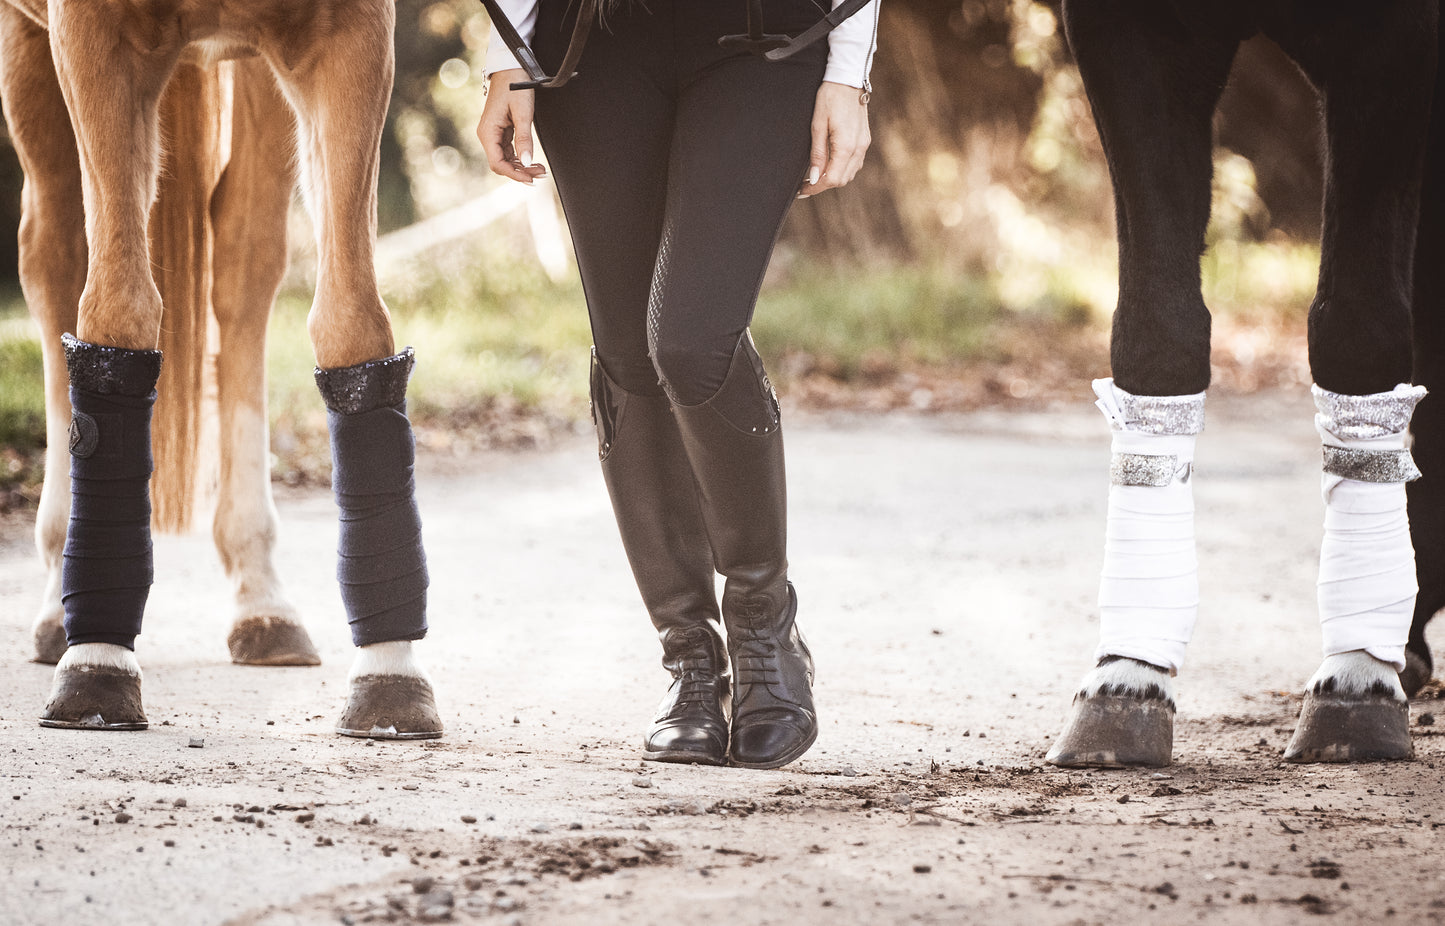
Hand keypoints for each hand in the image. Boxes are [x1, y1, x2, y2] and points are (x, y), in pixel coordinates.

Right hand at [477, 70, 547, 184]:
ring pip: (507, 159)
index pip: (498, 163)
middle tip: (541, 174)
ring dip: (523, 166)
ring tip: (541, 169)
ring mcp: (494, 134)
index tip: (531, 179)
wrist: (511, 68)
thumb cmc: (515, 86)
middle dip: (521, 172)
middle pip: (502, 164)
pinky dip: (521, 157)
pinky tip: (533, 161)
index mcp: (488, 132)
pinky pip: (509, 151)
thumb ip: (524, 139)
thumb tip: (527, 162)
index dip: (514, 174)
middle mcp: (487, 135)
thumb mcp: (523, 113)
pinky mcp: (501, 131)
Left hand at [798, 81, 870, 197]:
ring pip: (849, 174)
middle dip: (823, 185)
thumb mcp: (817, 125)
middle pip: (842, 180)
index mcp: (846, 146)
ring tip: (816, 175)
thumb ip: (817, 154)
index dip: (815, 188)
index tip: (802, 190)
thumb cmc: (830, 97)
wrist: (848, 79)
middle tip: (805, 184)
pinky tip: (830, 164)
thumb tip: (814, 178)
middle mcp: (858, 148)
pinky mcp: (865, 140)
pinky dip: (842, 169)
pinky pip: (854, 163)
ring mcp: (864, 144)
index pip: (832, 179)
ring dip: (833, 177)